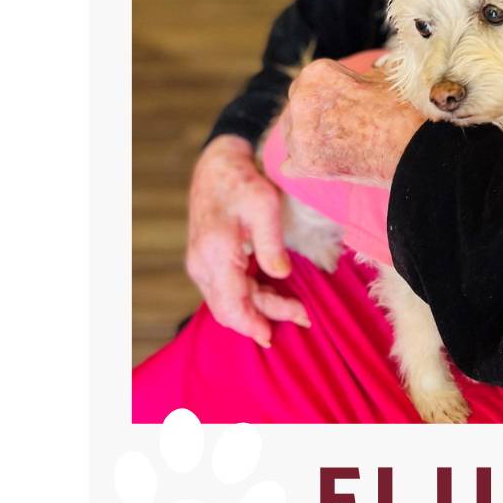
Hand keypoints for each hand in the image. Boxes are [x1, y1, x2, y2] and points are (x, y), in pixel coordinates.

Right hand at [186, 134, 309, 347]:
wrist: (217, 166)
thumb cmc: (242, 182)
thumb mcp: (265, 205)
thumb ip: (272, 243)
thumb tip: (282, 275)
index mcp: (216, 253)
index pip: (232, 304)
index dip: (254, 324)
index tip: (274, 336)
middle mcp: (202, 264)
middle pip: (231, 308)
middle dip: (265, 319)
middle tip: (302, 316)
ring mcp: (201, 264)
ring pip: (228, 302)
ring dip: (258, 310)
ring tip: (293, 309)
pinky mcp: (206, 262)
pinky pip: (226, 290)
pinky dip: (249, 298)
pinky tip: (274, 295)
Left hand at [278, 58, 425, 188]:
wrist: (415, 148)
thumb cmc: (403, 110)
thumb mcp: (381, 78)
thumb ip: (358, 77)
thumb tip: (361, 79)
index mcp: (317, 73)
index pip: (308, 83)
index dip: (327, 96)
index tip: (343, 106)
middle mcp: (301, 100)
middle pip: (296, 109)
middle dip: (313, 118)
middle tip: (341, 127)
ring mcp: (300, 134)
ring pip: (292, 137)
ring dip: (309, 142)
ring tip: (339, 147)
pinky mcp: (304, 164)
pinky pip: (290, 166)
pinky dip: (306, 166)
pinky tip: (325, 164)